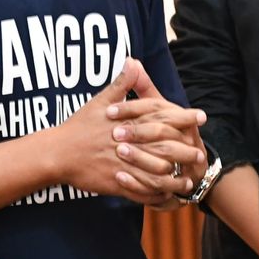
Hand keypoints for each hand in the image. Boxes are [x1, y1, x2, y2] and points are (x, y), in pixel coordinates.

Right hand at [53, 60, 199, 205]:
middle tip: (201, 155)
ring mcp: (124, 165)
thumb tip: (133, 60)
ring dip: (175, 178)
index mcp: (129, 122)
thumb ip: (121, 84)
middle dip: (185, 152)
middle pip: (165, 147)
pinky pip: (142, 192)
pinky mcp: (117, 183)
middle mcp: (130, 143)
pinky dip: (156, 196)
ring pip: (157, 173)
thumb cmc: (78, 126)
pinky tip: (167, 197)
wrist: (57, 153)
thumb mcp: (100, 101)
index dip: (184, 117)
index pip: (162, 116)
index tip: (201, 116)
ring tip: (188, 180)